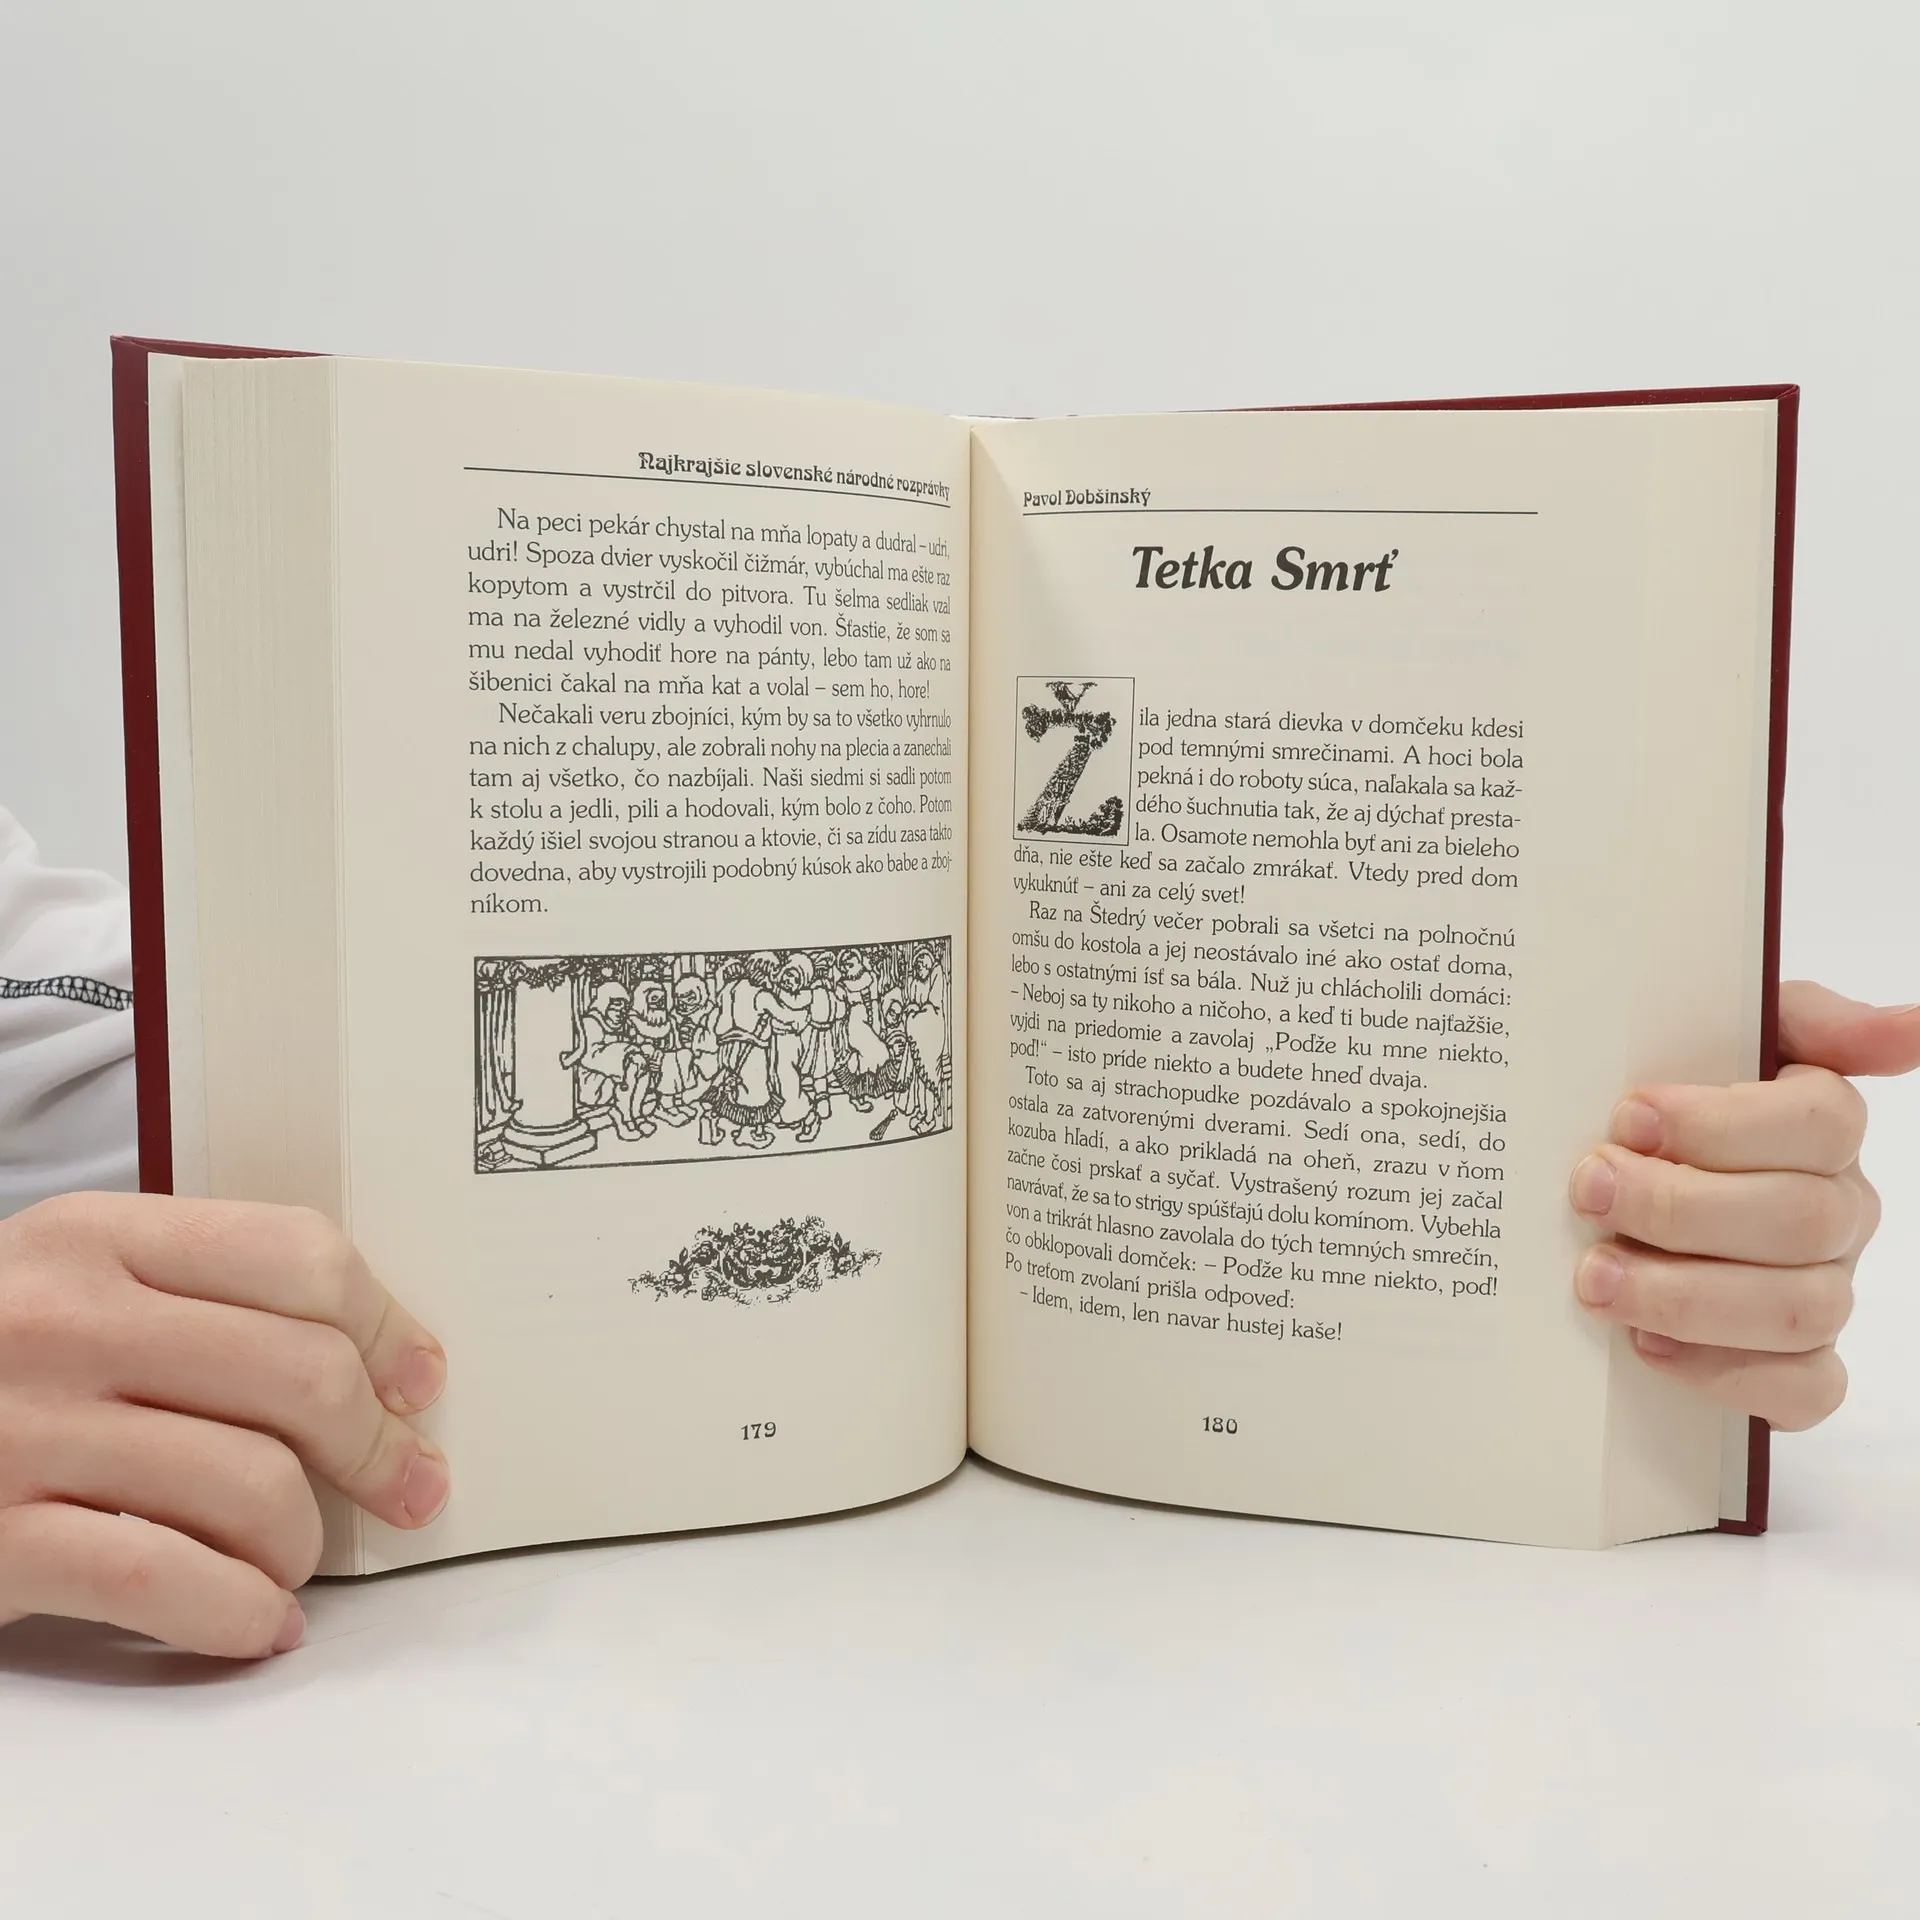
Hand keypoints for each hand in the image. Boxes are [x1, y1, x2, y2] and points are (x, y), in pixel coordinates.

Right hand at [0, 1194, 446, 1657]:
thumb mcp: (66, 1282)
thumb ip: (195, 1296)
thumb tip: (374, 1364)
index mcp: (94, 1237)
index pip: (300, 1257)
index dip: (386, 1327)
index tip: (420, 1381)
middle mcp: (61, 1321)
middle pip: (301, 1376)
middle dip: (380, 1448)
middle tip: (409, 1486)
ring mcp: (20, 1432)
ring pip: (253, 1485)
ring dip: (303, 1543)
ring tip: (294, 1560)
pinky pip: (167, 1581)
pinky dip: (238, 1614)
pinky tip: (256, 1624)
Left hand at [1569, 982, 1919, 1428]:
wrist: (1615, 1189)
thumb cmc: (1666, 1108)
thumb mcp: (1714, 1035)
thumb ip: (1802, 1018)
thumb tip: (1908, 1027)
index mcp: (1824, 1128)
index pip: (1822, 1123)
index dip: (1721, 1124)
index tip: (1628, 1118)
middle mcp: (1838, 1211)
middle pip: (1802, 1219)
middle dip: (1681, 1208)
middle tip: (1589, 1191)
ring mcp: (1824, 1291)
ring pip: (1801, 1310)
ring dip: (1685, 1295)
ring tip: (1594, 1276)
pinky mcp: (1797, 1366)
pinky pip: (1803, 1390)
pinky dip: (1723, 1372)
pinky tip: (1646, 1344)